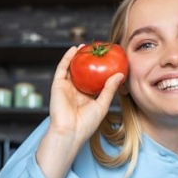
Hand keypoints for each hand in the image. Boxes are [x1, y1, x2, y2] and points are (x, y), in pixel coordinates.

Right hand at [36, 46, 124, 177]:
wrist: (70, 132)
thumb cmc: (87, 123)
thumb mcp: (102, 105)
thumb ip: (109, 89)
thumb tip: (120, 74)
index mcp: (87, 97)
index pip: (94, 80)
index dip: (101, 70)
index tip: (110, 59)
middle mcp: (76, 91)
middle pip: (83, 72)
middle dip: (88, 61)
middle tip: (97, 49)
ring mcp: (66, 88)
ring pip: (72, 68)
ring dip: (77, 57)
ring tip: (85, 45)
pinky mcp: (57, 85)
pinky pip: (62, 68)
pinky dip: (67, 58)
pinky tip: (74, 49)